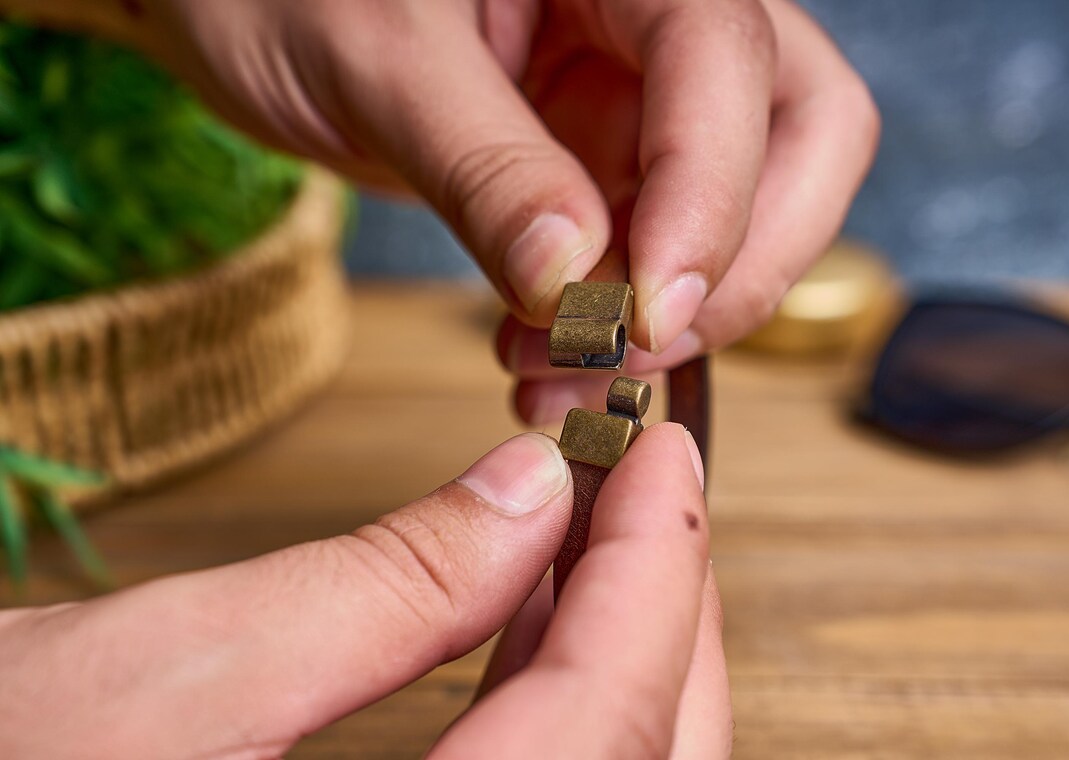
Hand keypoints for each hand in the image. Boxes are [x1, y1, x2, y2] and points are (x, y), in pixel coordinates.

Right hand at [0, 425, 727, 757]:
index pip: (604, 727)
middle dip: (659, 614)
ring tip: (601, 529)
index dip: (653, 576)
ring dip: (618, 651)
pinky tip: (537, 624)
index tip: (662, 454)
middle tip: (645, 484)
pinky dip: (560, 702)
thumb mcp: (167, 680)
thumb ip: (379, 588)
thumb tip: (530, 490)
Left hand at [20, 0, 875, 423]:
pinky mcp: (606, 165)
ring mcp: (640, 98)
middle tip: (631, 350)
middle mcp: (657, 22)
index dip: (712, 196)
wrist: (249, 8)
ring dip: (674, 317)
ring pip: (743, 212)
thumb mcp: (377, 60)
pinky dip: (619, 325)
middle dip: (738, 263)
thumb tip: (572, 278)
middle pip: (799, 135)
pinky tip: (543, 357)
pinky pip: (658, 254)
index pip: (729, 61)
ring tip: (555, 371)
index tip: (647, 315)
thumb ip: (483, 163)